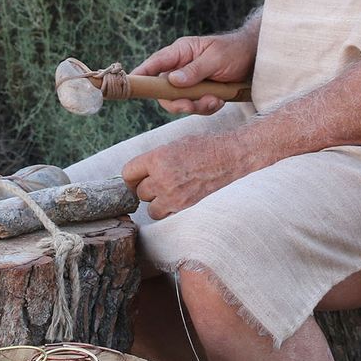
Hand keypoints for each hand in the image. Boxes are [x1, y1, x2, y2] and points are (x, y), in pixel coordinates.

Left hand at [121, 131, 270, 219]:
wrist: (232, 157)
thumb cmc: (205, 148)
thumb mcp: (175, 145)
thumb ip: (154, 160)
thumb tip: (138, 174)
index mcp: (158, 158)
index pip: (127, 173)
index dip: (133, 175)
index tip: (138, 177)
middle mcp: (163, 178)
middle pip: (139, 192)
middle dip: (148, 188)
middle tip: (162, 181)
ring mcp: (175, 196)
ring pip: (151, 208)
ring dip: (158, 202)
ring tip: (172, 191)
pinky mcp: (186, 208)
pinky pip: (166, 216)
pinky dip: (170, 211)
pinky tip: (180, 199)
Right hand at [132, 26, 256, 115]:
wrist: (256, 59)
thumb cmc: (234, 51)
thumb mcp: (215, 59)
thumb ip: (194, 70)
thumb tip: (172, 80)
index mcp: (180, 52)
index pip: (154, 63)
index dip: (141, 75)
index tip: (132, 86)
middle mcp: (181, 67)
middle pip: (164, 91)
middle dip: (176, 102)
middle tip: (190, 106)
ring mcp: (190, 82)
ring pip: (180, 102)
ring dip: (196, 106)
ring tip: (214, 100)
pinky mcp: (201, 93)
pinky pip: (196, 106)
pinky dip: (207, 107)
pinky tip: (219, 100)